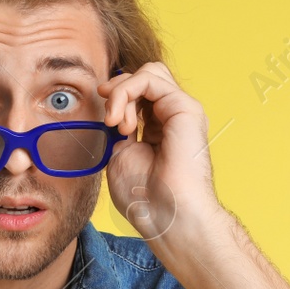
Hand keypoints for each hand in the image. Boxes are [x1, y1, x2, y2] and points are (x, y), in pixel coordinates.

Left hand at [97, 61, 223, 246]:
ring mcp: (181, 111)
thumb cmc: (145, 196)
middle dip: (118, 90)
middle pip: (145, 76)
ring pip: (148, 73)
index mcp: (159, 127)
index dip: (116, 96)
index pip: (139, 92)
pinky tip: (121, 122)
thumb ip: (119, 128)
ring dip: (122, 93)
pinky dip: (127, 93)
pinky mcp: (186, 108)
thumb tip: (111, 108)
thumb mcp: (121, 155)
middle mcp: (173, 116)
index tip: (103, 119)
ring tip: (115, 124)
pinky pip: (150, 78)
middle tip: (108, 119)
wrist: (167, 215)